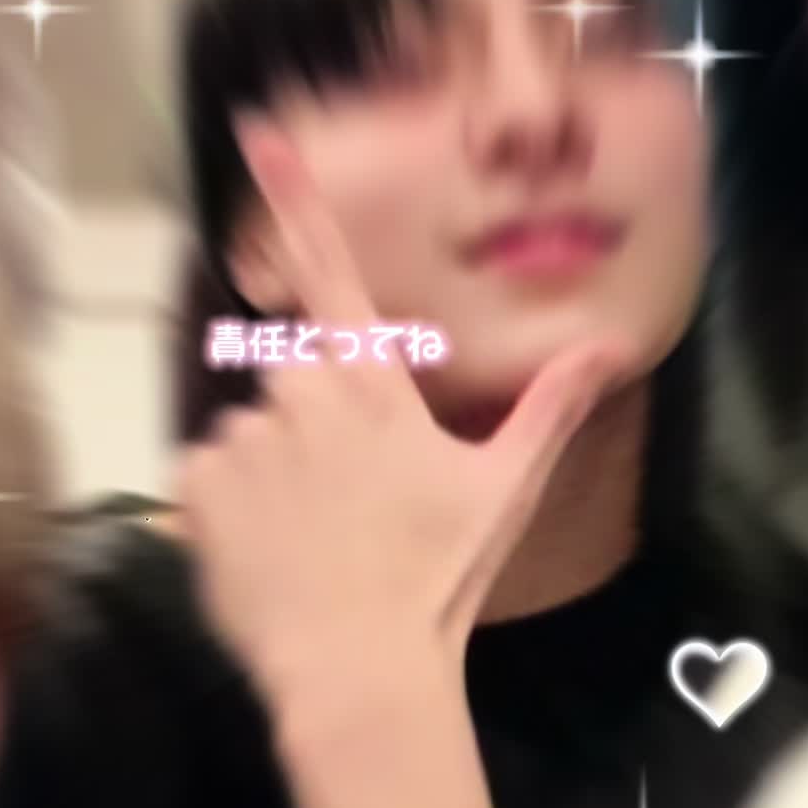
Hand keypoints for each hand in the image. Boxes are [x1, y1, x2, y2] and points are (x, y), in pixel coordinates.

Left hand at [181, 123, 626, 736]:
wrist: (358, 673)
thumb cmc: (437, 578)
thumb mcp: (504, 490)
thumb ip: (549, 407)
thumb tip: (612, 343)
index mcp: (371, 385)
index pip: (331, 270)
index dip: (295, 196)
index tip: (258, 135)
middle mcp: (299, 394)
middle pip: (294, 371)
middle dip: (315, 414)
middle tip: (352, 493)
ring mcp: (242, 440)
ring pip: (254, 429)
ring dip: (275, 466)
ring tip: (314, 535)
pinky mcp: (196, 486)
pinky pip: (207, 475)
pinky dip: (229, 504)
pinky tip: (270, 549)